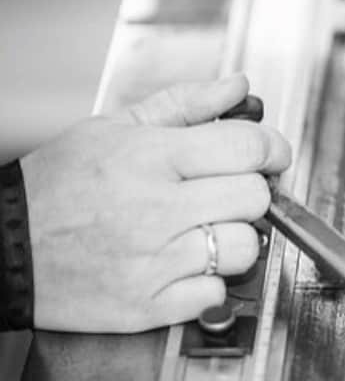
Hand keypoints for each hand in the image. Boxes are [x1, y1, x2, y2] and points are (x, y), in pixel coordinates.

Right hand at [21, 75, 290, 332]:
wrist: (3, 247)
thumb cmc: (56, 185)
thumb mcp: (113, 127)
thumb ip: (186, 104)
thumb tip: (239, 87)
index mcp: (150, 157)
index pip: (248, 148)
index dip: (271, 148)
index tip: (270, 154)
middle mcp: (155, 209)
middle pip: (255, 197)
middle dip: (249, 191)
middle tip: (226, 191)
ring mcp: (153, 261)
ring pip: (244, 247)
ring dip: (234, 238)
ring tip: (203, 228)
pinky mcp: (147, 305)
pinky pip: (216, 292)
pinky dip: (209, 281)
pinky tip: (184, 263)